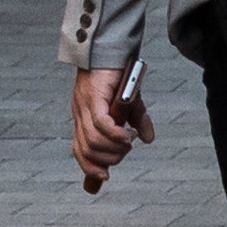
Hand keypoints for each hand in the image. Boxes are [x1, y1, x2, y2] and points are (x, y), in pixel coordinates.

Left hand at [72, 65, 153, 192]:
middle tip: (126, 149)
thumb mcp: (130, 104)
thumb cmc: (117, 75)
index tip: (103, 178)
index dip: (89, 168)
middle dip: (110, 159)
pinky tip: (127, 135)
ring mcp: (84, 107)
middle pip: (87, 152)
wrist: (110, 48)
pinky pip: (101, 126)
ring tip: (128, 140)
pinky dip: (115, 135)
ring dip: (115, 148)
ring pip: (94, 142)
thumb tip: (148, 140)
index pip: (79, 151)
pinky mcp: (93, 98)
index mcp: (83, 119)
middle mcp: (80, 115)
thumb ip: (137, 122)